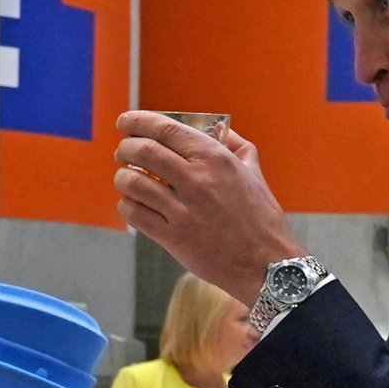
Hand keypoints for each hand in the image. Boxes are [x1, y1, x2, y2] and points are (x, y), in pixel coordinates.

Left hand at [113, 113, 302, 305]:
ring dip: (123, 177)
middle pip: (143, 151)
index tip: (126, 122)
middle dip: (125, 148)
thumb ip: (236, 146)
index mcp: (215, 158)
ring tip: (126, 179)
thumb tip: (219, 129)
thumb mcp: (254, 173)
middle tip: (123, 153)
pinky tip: (133, 204)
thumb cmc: (261, 219)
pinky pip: (135, 213)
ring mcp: (183, 210)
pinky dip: (127, 205)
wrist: (266, 265)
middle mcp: (197, 180)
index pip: (165, 129)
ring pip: (133, 182)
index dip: (138, 122)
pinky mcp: (173, 238)